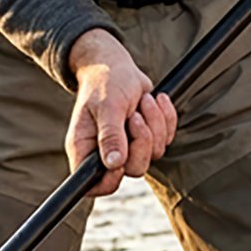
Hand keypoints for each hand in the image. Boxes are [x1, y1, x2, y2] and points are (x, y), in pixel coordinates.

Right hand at [65, 28, 176, 195]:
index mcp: (84, 149)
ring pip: (153, 154)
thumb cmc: (105, 82)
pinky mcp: (145, 138)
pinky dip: (164, 118)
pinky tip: (153, 100)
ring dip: (154, 124)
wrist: (117, 65)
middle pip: (133, 170)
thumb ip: (110, 135)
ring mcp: (126, 147)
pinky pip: (165, 140)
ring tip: (142, 102)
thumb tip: (113, 163)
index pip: (93, 186)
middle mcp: (103, 153)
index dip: (111, 180)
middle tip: (135, 117)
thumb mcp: (107, 106)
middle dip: (142, 141)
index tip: (121, 157)